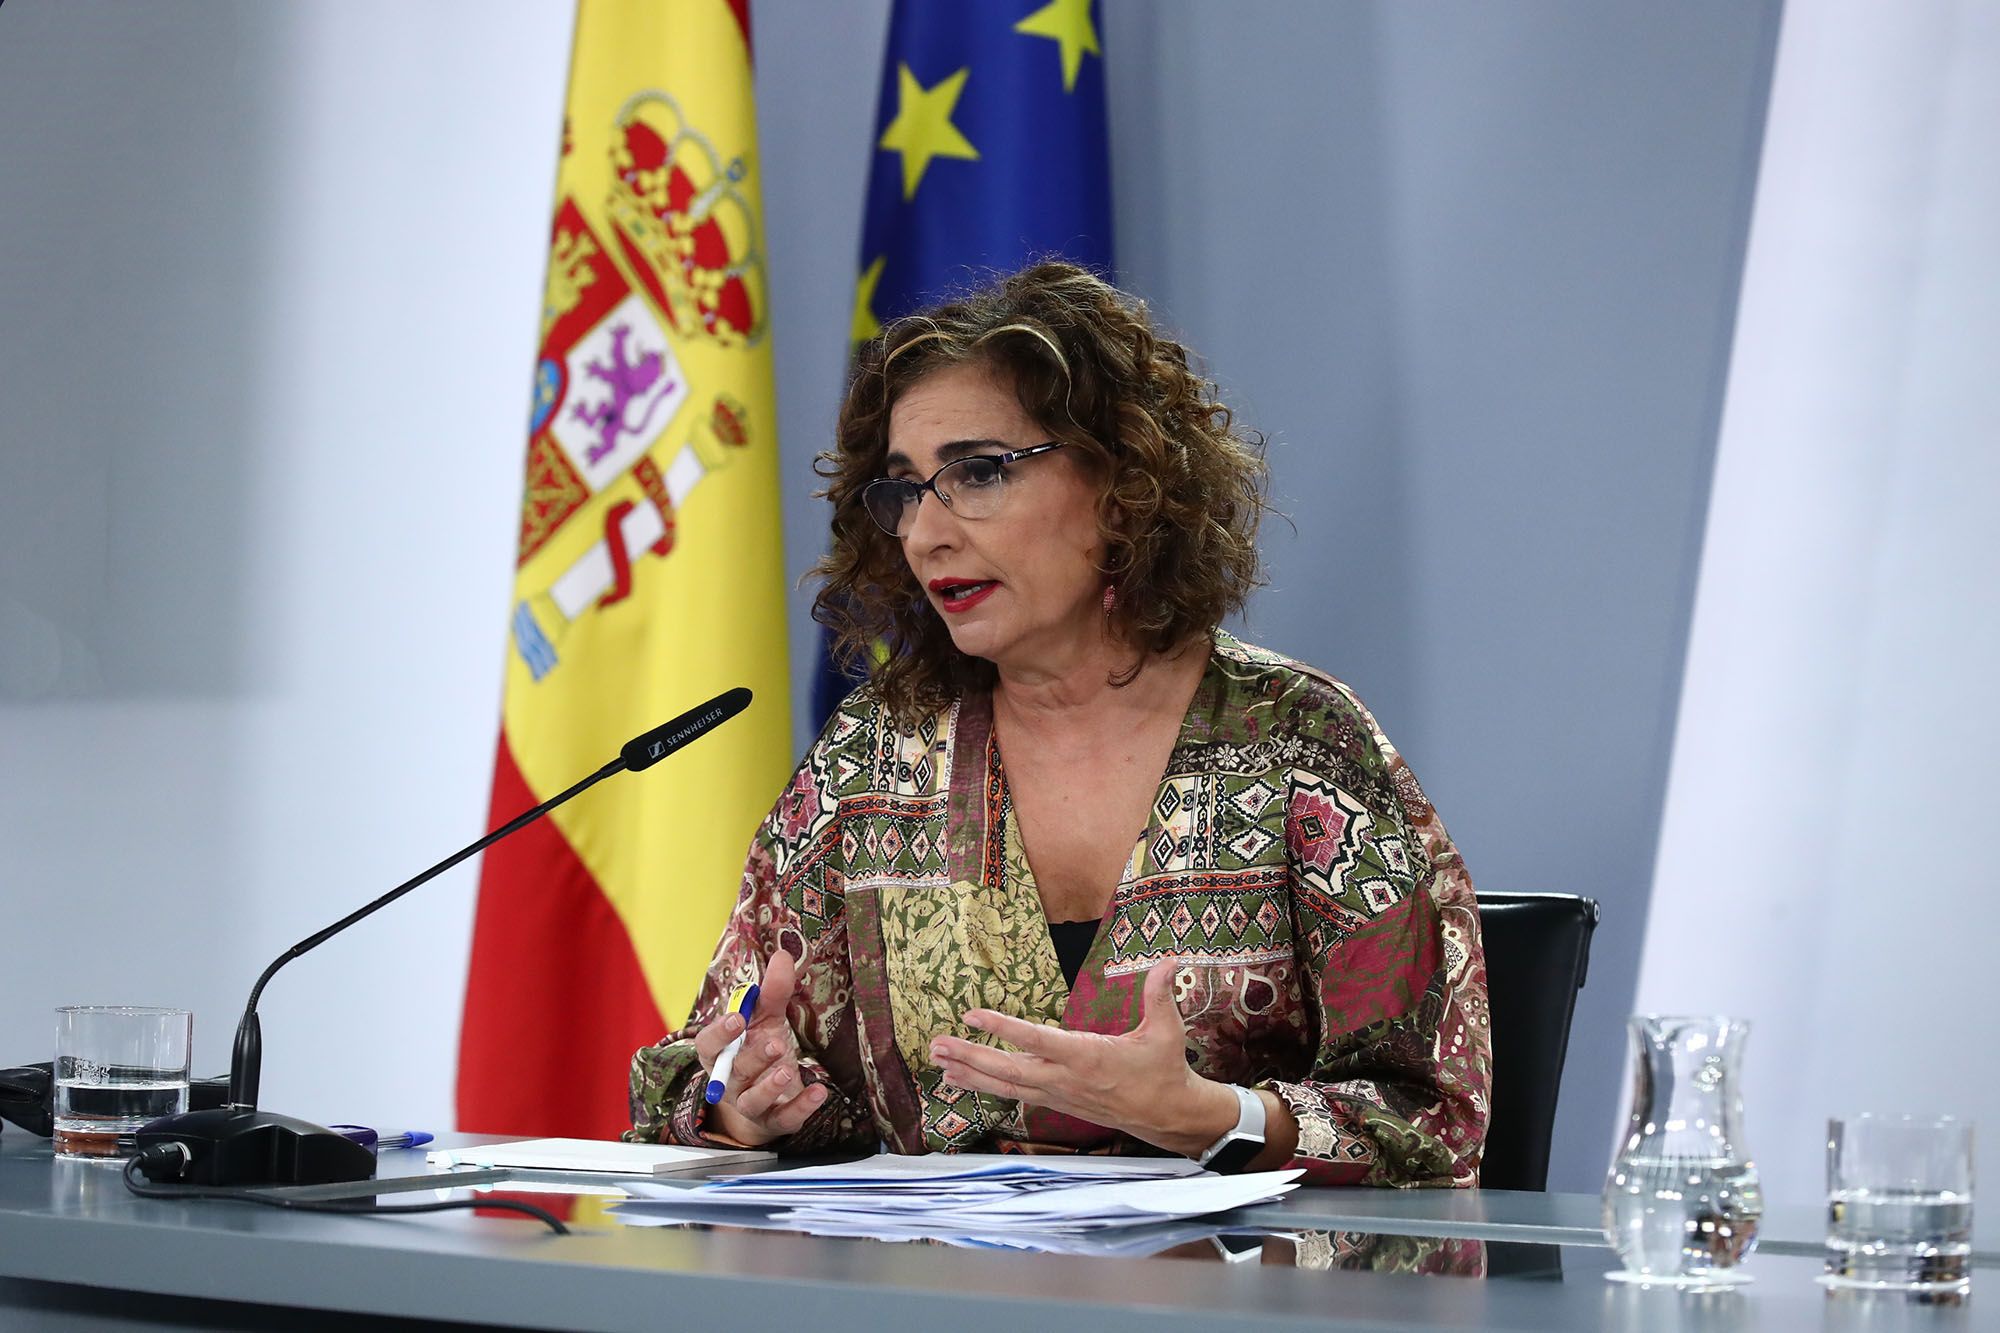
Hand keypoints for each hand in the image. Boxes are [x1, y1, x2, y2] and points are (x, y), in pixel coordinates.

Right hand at [691, 949, 826, 1146]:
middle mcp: (731, 1082)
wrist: (768, 1098)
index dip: (720, 1033)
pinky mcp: (774, 1121)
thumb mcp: (766, 1021)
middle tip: (774, 1044)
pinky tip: (819, 1091)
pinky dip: (802, 1107)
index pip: (708, 1045)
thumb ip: (772, 992)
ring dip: (769, 1085)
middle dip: (752, 1059)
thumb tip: (783, 955)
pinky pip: (784, 1118)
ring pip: (752, 1101)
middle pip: (733, 1073)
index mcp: (720, 1054)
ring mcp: (751, 1104)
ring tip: (788, 1068)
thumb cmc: (759, 1052)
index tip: (738, 1018)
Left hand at [927, 964, 1240, 1158]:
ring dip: (970, 1073)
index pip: (1037, 1041)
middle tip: (937, 1045)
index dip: (1004, 1029)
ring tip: (939, 1061)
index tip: (973, 1015)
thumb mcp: (1166, 1031)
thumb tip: (1171, 961)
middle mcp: (1066, 1079)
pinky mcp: (1056, 1101)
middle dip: (971, 1057)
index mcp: (1087, 1058)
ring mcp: (1058, 1094)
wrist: (1166, 1115)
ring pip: (1006, 1086)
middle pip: (1009, 1070)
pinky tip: (963, 1079)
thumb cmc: (1164, 1069)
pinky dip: (986, 1086)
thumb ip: (1159, 995)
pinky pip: (1014, 1095)